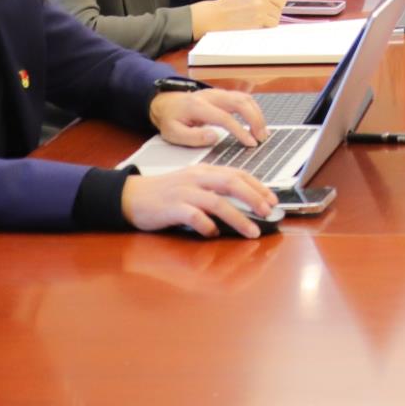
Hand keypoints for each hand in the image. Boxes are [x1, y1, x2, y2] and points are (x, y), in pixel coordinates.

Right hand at [122, 165, 277, 238]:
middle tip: (268, 212)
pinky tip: (213, 234)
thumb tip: (243, 202)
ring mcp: (183, 192)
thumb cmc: (165, 193)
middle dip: (254, 198)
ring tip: (252, 231)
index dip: (258, 186)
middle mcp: (196, 179)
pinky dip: (207, 225)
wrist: (131, 196)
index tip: (272, 199)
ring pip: (217, 202)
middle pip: (232, 183)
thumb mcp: (193, 184)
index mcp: (204, 171)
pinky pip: (194, 216)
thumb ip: (215, 189)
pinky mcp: (171, 208)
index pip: (237, 173)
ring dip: (239, 218)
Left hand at [149, 88, 267, 148]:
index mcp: (198, 106)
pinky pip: (244, 98)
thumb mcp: (173, 133)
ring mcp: (219, 93)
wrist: (167, 103)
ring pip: (245, 98)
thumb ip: (192, 137)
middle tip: (261, 137)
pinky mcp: (224, 94)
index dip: (240, 130)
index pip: (225, 117)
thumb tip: (214, 137)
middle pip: (240, 102)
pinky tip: (257, 123)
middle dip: (255, 120)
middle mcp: (211, 96)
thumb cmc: (171, 119)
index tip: (250, 143)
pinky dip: (254, 110)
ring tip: (262, 132)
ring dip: (257, 114)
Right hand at [188, 0, 286, 38]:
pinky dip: (264, 29)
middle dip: (272, 15)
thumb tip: (275, 4)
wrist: (214, 16)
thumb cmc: (228, 7)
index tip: (271, 10)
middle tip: (260, 18)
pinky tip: (253, 27)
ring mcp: (261, 9)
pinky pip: (270, 27)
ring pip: (276, 19)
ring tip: (255, 23)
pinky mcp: (258, 20)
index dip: (277, 5)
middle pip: (280, 10)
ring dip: (268, 23)